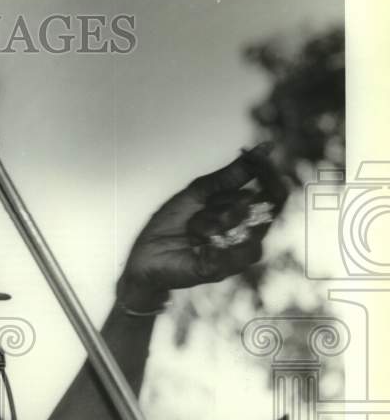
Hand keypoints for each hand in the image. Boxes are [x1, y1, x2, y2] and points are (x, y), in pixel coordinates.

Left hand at [118, 142, 289, 309]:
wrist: (145, 253)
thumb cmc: (172, 223)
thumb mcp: (199, 192)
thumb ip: (231, 176)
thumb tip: (265, 149)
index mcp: (244, 215)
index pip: (274, 196)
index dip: (270, 177)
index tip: (260, 158)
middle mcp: (247, 236)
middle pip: (263, 213)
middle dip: (230, 204)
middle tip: (207, 207)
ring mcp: (235, 255)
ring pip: (246, 232)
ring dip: (214, 223)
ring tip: (193, 228)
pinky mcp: (220, 271)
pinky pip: (229, 256)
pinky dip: (211, 245)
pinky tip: (198, 246)